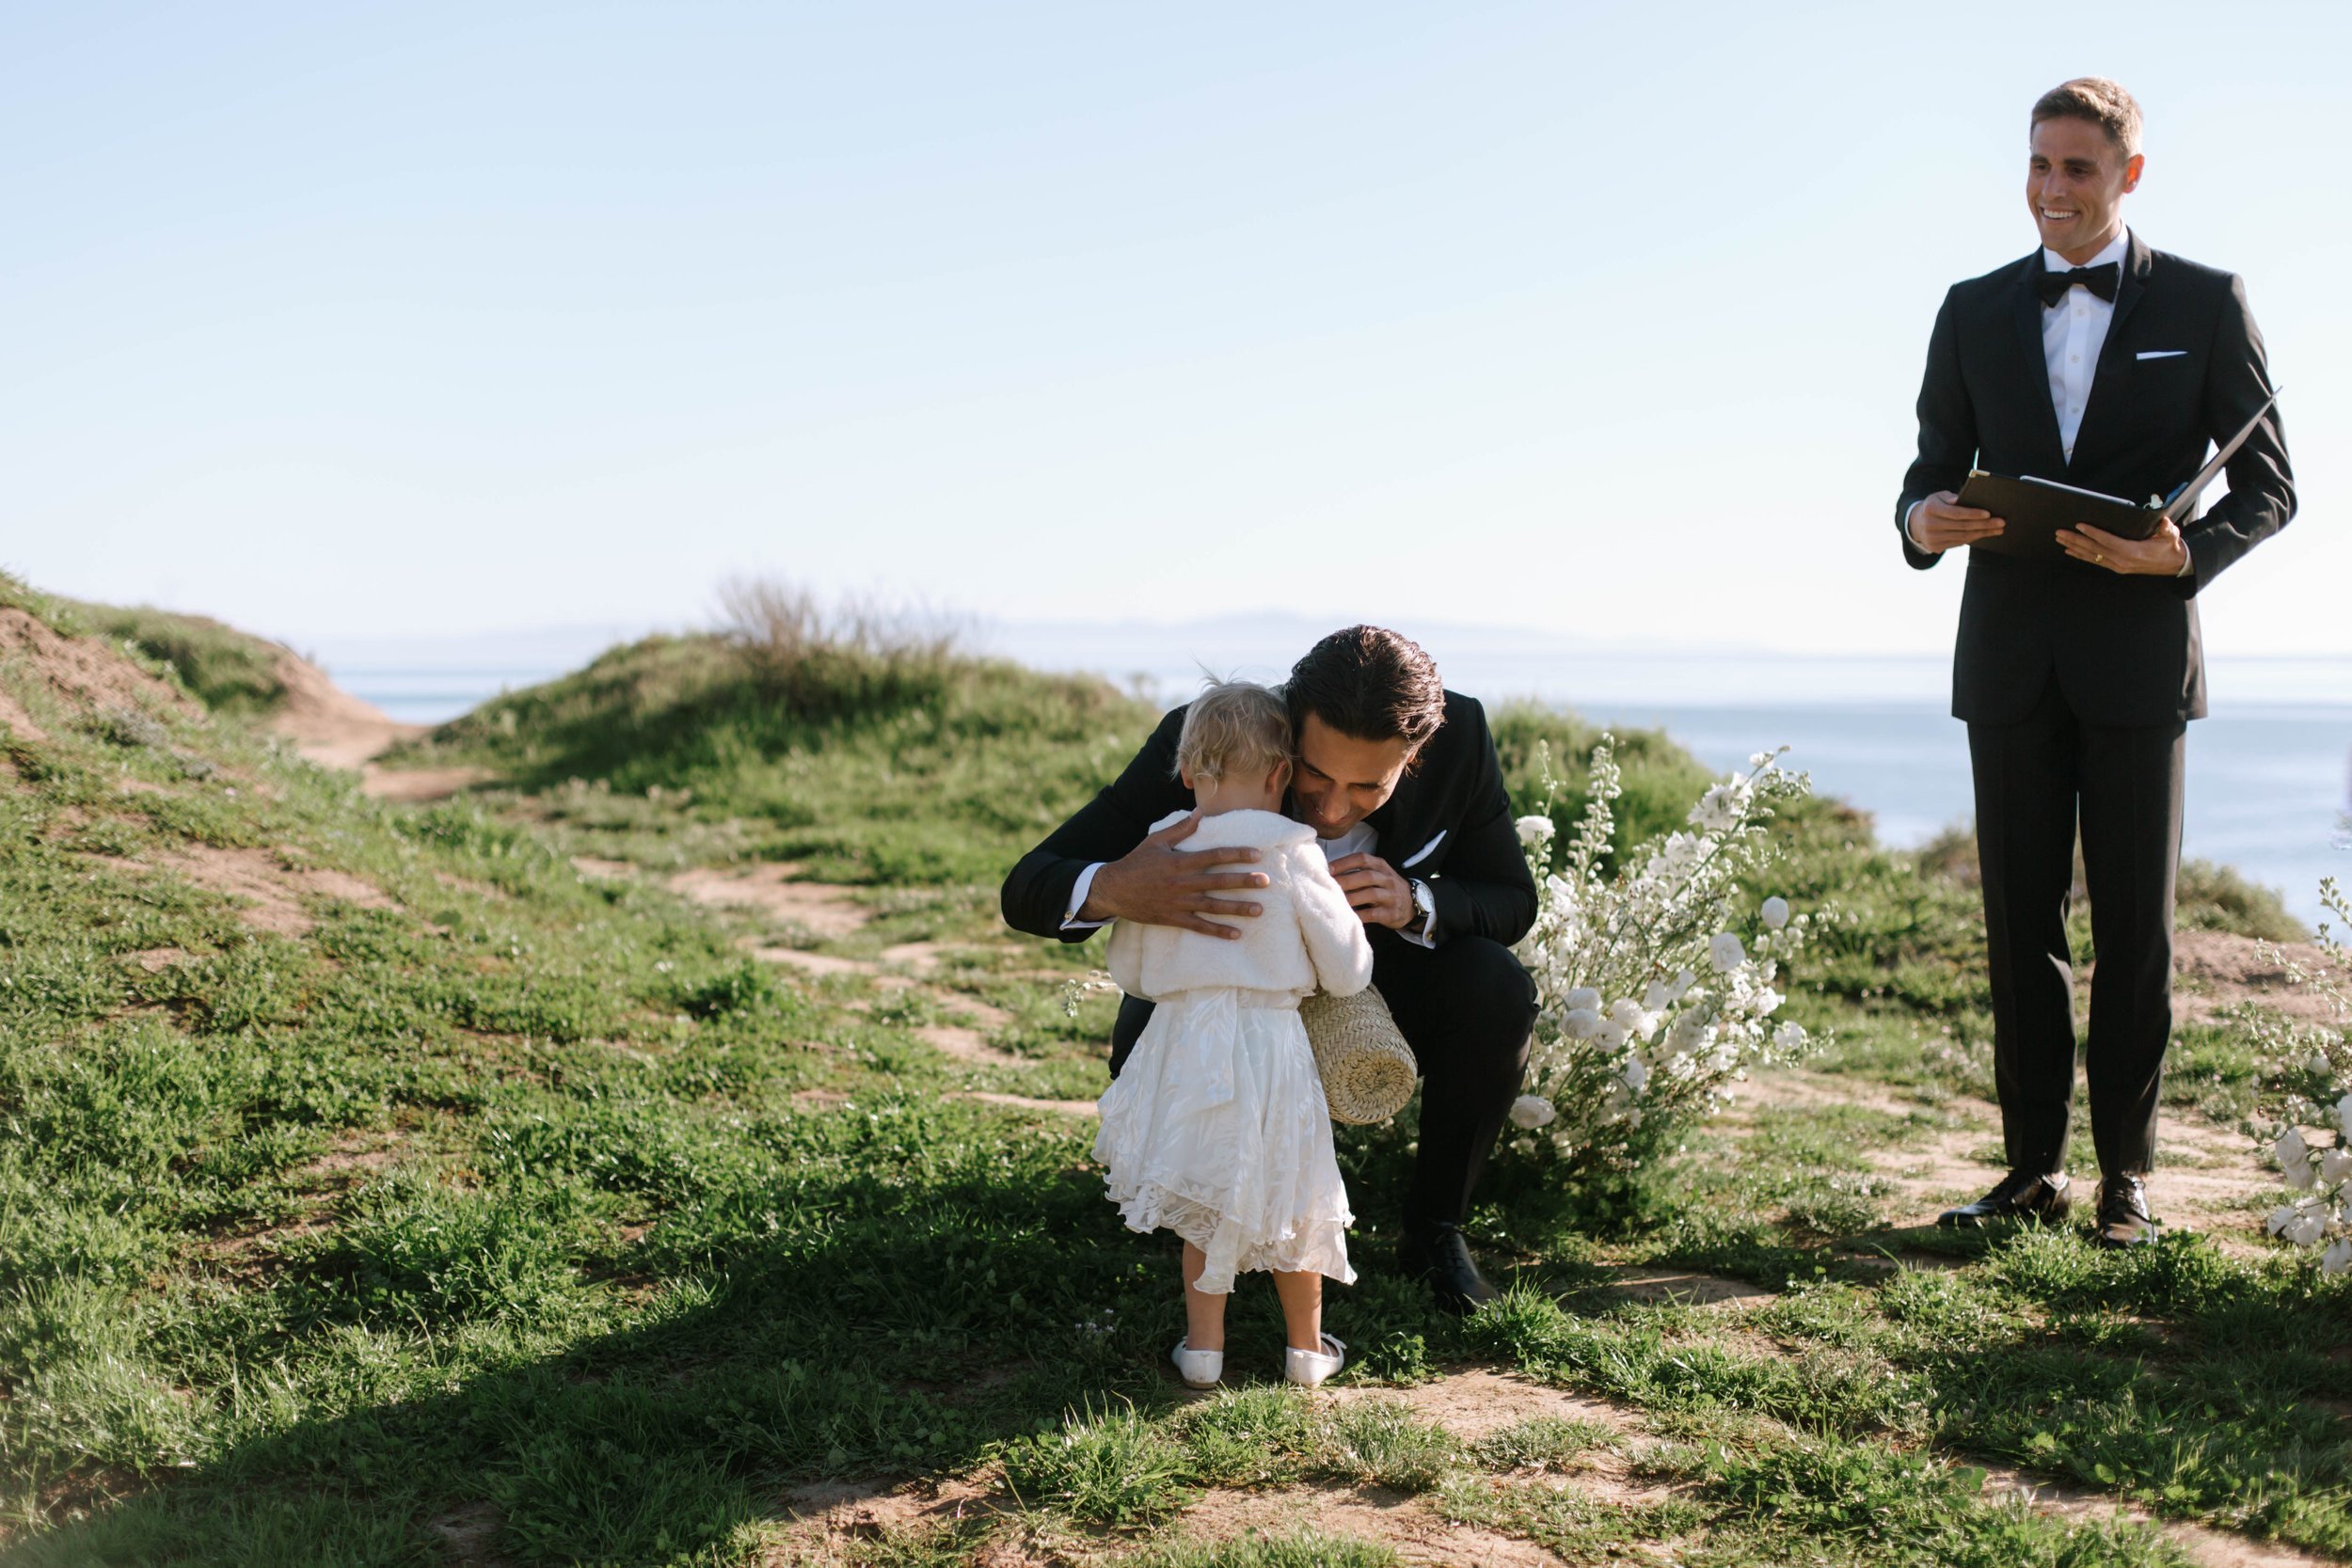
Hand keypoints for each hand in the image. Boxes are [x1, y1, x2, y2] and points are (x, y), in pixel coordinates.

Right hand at [1081, 811, 1266, 938]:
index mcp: (1180, 861)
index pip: (1214, 856)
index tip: (1257, 854)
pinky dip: (1217, 931)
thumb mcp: (1156, 840)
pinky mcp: (1173, 918)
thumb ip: (1181, 829)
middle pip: (1219, 881)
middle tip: (1266, 882)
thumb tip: (1200, 811)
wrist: (1113, 889)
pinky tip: (1235, 934)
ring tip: (1259, 910)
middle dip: (1244, 881)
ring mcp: (1178, 902)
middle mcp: (1182, 882)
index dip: (1237, 855)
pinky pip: (1198, 926)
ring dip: (1237, 908)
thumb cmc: (1136, 862)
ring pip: (1213, 906)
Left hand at [1328, 853, 1415, 929]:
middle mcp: (1388, 879)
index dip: (1344, 863)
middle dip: (1346, 880)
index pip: (1362, 859)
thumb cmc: (1386, 888)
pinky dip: (1360, 915)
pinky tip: (1348, 916)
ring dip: (1352, 897)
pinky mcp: (1391, 913)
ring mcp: (1391, 896)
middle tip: (1328, 886)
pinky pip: (1374, 914)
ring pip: (1371, 894)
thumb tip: (1329, 874)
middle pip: (1366, 876)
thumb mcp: (1378, 874)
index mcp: (1381, 866)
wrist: (1412, 905)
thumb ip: (1358, 872)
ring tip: (1335, 901)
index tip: (1328, 869)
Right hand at [1910, 491, 2005, 552]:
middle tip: (2000, 522)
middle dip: (1984, 525)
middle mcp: (1929, 525)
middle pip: (1962, 526)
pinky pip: (1959, 543)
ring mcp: (1932, 538)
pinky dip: (1974, 538)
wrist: (1917, 523)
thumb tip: (1961, 500)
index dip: (1972, 514)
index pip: (1955, 513)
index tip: (1988, 513)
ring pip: (1963, 536)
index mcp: (1930, 509)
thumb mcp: (1938, 496)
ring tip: (1997, 529)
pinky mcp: (1936, 547)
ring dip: (1983, 533)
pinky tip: (1984, 533)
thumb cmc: (1934, 506)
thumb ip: (1950, 497)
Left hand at [2055, 519, 2188, 575]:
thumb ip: (2166, 528)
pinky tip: (2070, 551)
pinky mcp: (2115, 567)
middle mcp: (2121, 560)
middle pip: (2093, 548)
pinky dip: (2081, 555)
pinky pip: (2095, 561)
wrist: (2173, 564)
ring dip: (2074, 547)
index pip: (2107, 540)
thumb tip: (2164, 521)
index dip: (2093, 533)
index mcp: (2132, 551)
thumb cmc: (2169, 547)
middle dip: (2075, 539)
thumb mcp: (2171, 536)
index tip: (2079, 525)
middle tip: (2059, 532)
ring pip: (2091, 555)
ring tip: (2060, 539)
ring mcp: (2117, 565)